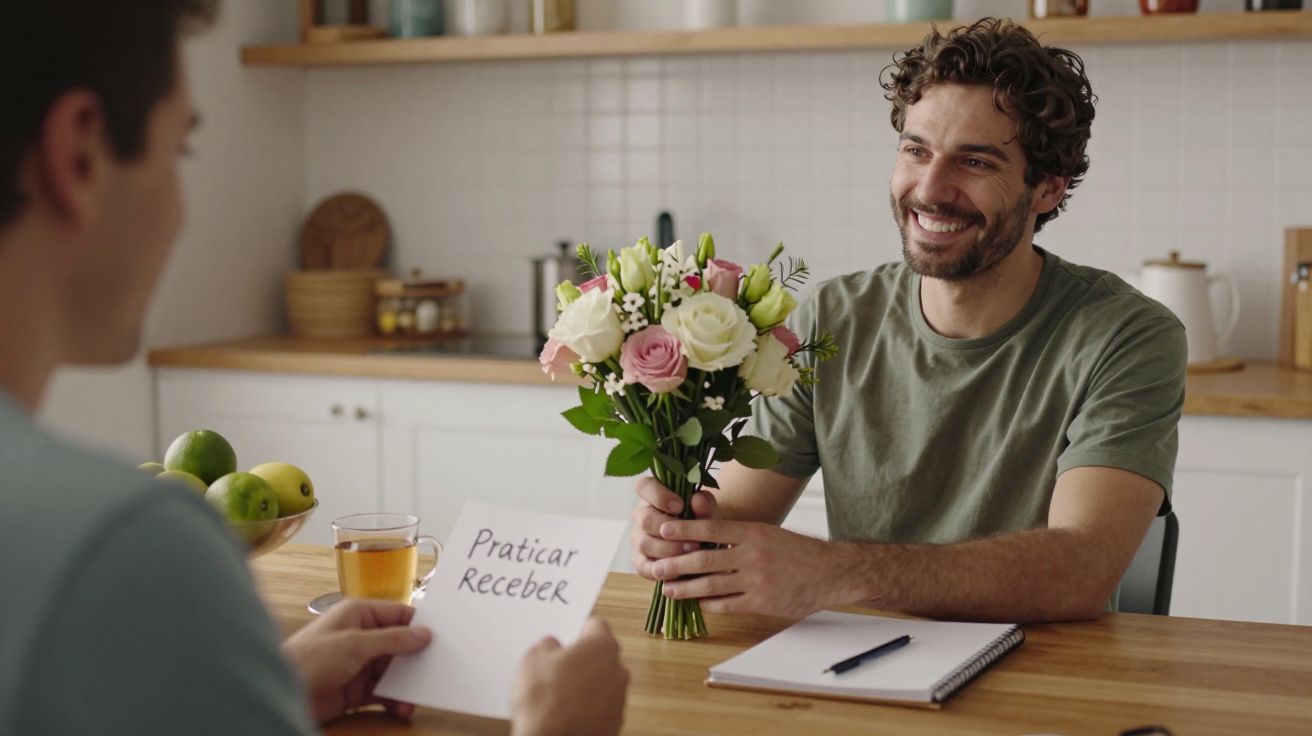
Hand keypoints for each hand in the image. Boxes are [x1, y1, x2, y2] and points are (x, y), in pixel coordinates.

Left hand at [281, 598, 431, 723]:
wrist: (281, 694)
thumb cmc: (309, 659)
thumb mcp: (355, 644)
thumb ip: (392, 639)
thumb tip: (423, 634)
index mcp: (359, 614)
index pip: (398, 615)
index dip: (419, 626)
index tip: (442, 638)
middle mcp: (361, 636)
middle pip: (399, 644)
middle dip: (416, 659)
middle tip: (436, 670)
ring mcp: (359, 663)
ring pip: (394, 670)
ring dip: (407, 683)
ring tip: (419, 696)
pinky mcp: (356, 689)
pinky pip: (384, 691)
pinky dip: (395, 699)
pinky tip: (403, 707)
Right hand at [510, 617, 628, 735]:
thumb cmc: (544, 701)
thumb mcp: (532, 659)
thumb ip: (547, 645)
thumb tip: (552, 647)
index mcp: (602, 647)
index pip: (596, 625)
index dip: (578, 629)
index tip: (568, 636)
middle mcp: (618, 670)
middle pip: (602, 655)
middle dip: (583, 659)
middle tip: (558, 666)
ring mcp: (619, 698)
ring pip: (603, 681)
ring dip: (587, 684)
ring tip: (560, 694)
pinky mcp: (615, 722)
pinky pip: (602, 706)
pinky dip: (589, 706)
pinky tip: (567, 712)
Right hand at [629, 476, 718, 579]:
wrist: (706, 547)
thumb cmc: (704, 523)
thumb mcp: (709, 512)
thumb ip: (705, 504)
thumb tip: (697, 499)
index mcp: (653, 496)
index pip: (643, 486)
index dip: (658, 496)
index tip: (680, 506)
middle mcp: (641, 515)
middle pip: (644, 519)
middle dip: (670, 530)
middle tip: (693, 538)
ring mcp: (638, 539)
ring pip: (644, 543)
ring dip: (669, 550)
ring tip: (692, 553)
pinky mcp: (640, 561)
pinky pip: (643, 567)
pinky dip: (662, 569)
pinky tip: (680, 569)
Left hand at [653, 518, 854, 617]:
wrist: (830, 572)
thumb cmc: (796, 550)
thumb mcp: (768, 533)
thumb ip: (738, 535)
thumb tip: (703, 536)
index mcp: (753, 532)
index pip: (711, 526)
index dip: (684, 529)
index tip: (663, 529)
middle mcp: (752, 554)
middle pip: (704, 558)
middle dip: (676, 564)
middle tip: (656, 567)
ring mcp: (756, 580)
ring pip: (711, 585)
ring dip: (686, 588)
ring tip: (668, 589)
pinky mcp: (761, 601)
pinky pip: (727, 604)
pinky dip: (708, 604)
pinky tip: (696, 603)